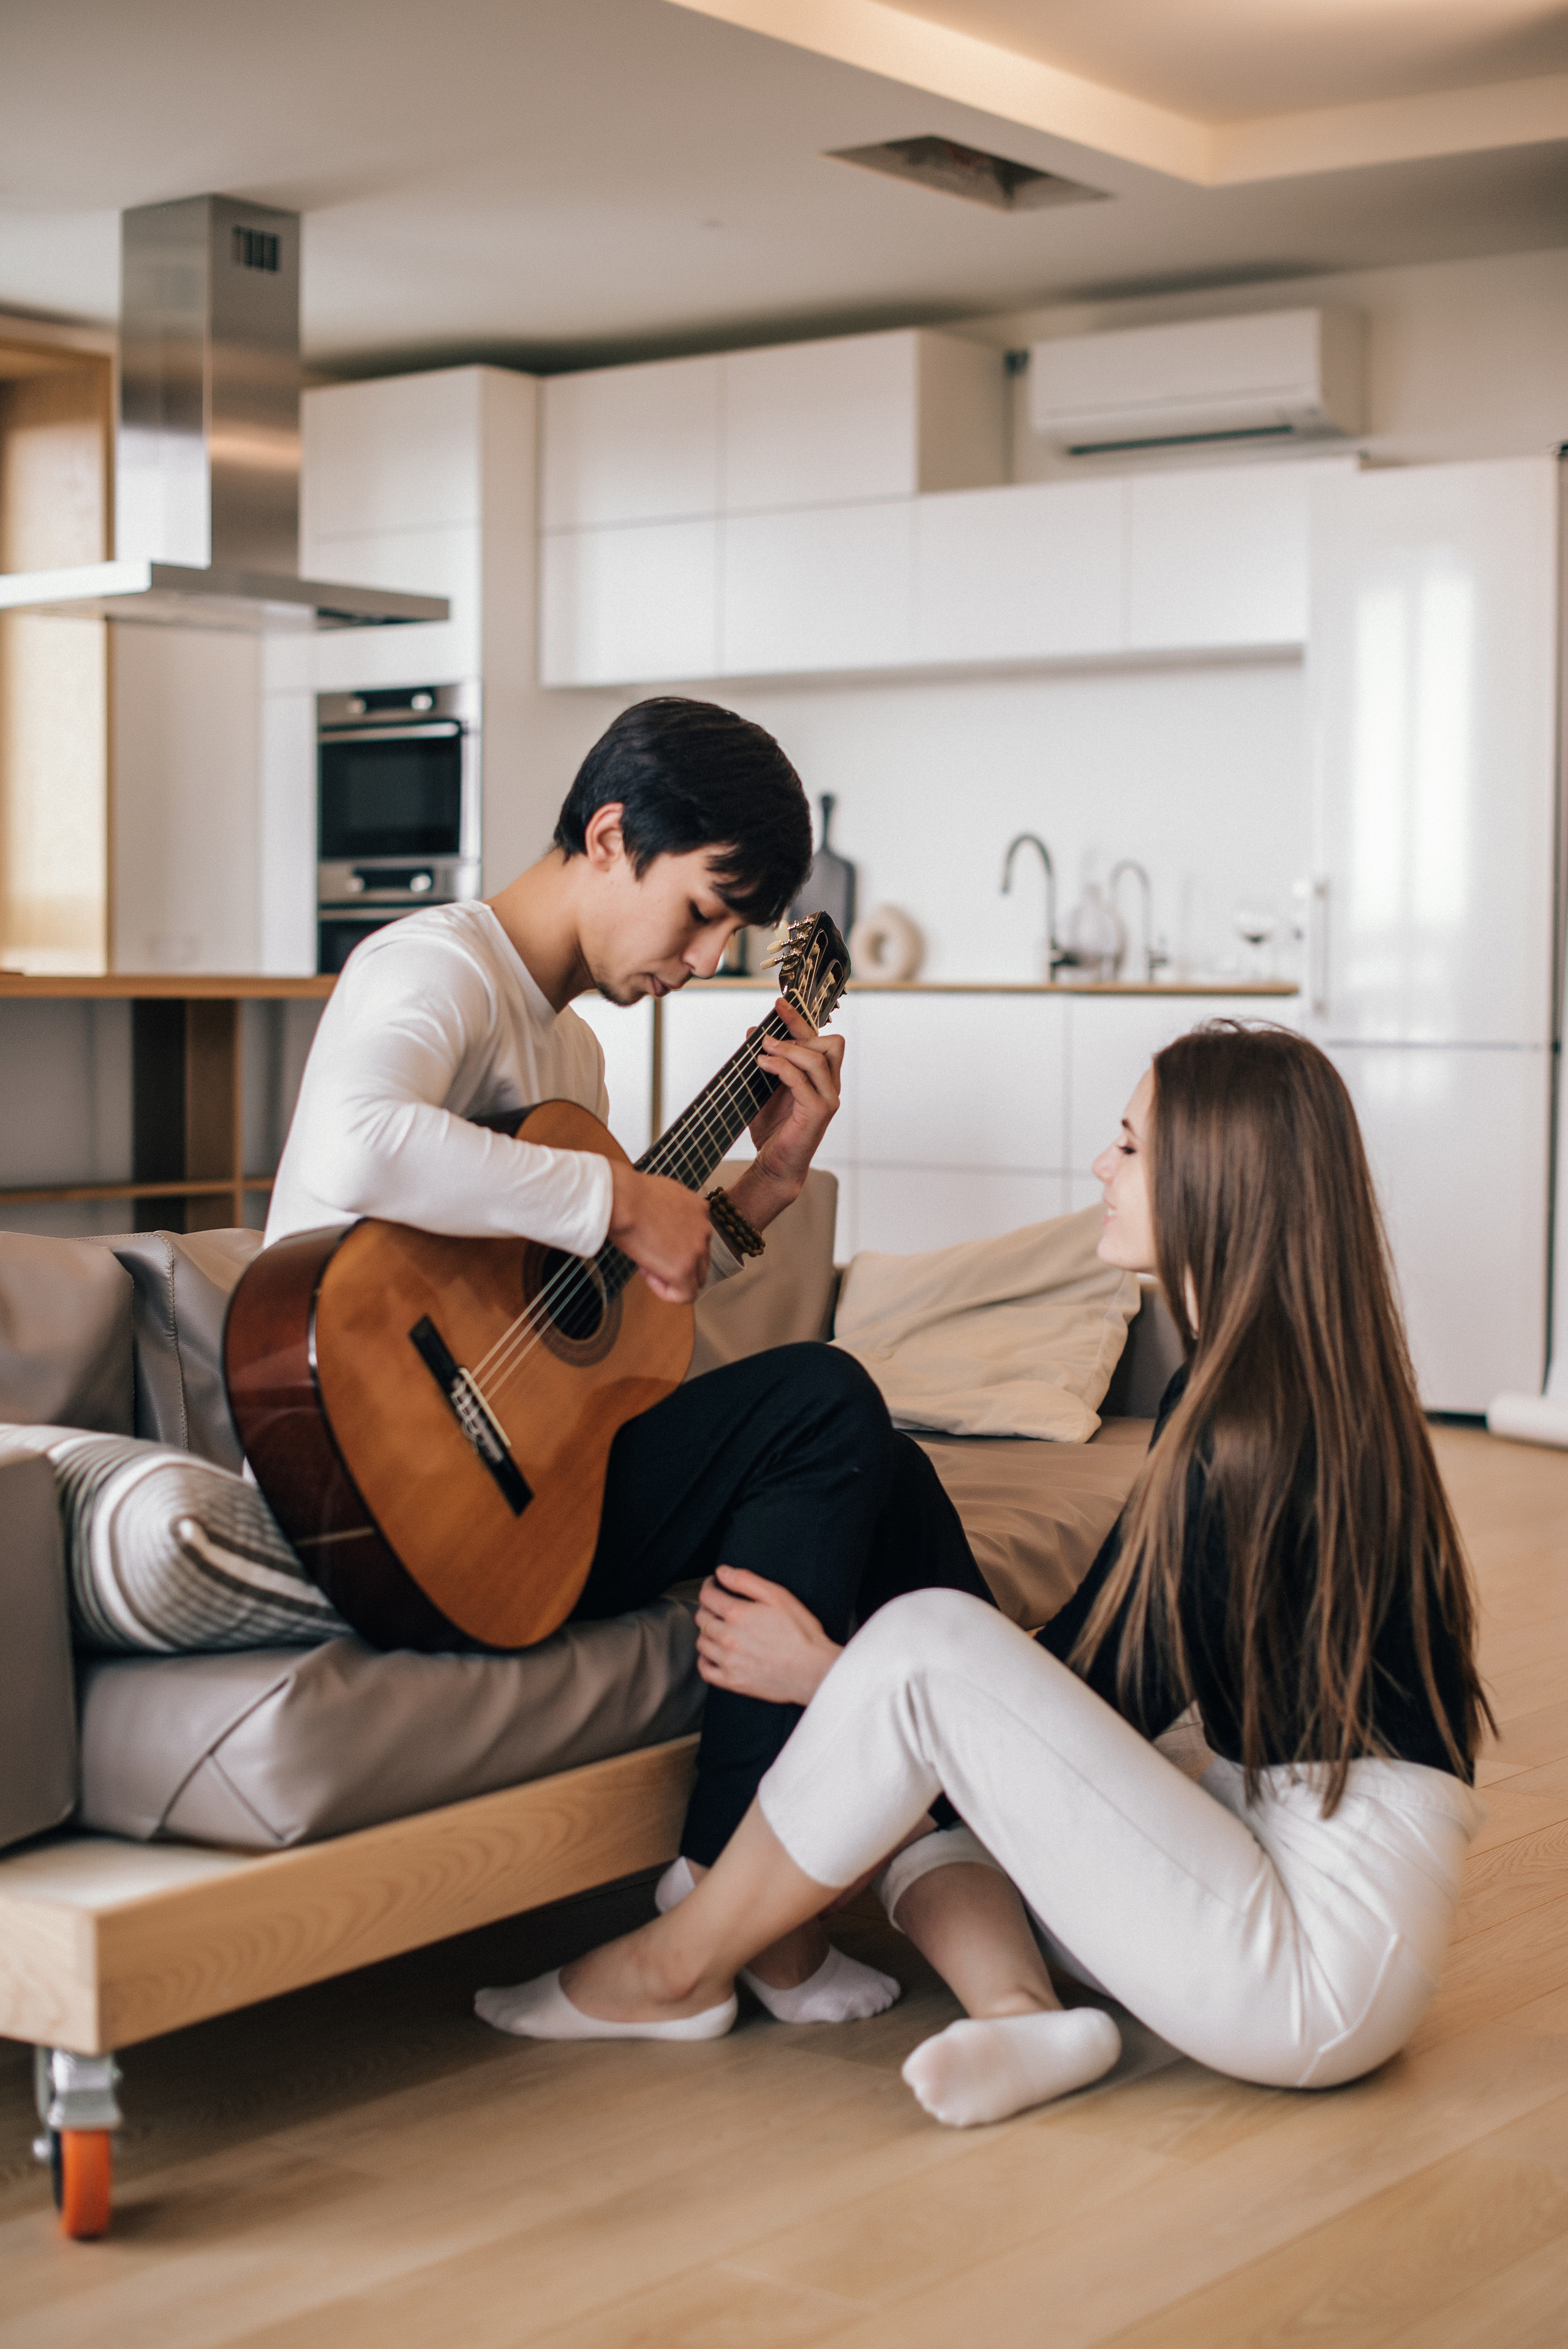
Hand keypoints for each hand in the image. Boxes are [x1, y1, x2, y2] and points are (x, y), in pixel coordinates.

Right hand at [607, 1161, 711, 1302]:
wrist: (621, 1199)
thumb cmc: (628, 1194)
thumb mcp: (659, 1197)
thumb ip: (668, 1214)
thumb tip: (659, 1226)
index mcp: (699, 1209)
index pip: (697, 1239)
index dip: (674, 1246)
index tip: (653, 1241)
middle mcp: (704, 1228)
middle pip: (701, 1261)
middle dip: (677, 1264)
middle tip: (649, 1256)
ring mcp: (697, 1249)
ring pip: (696, 1280)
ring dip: (672, 1278)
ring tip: (645, 1263)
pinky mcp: (684, 1268)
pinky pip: (685, 1295)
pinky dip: (666, 1292)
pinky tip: (648, 1275)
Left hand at [694, 1564, 842, 1704]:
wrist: (813, 1671)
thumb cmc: (802, 1634)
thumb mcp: (778, 1596)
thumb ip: (746, 1581)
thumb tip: (723, 1572)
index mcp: (737, 1614)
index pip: (707, 1596)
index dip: (708, 1586)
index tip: (713, 1585)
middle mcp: (728, 1638)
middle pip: (701, 1618)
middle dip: (707, 1607)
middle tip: (716, 1605)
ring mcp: (728, 1661)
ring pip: (701, 1643)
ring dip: (706, 1632)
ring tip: (717, 1628)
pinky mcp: (732, 1681)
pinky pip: (705, 1670)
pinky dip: (704, 1660)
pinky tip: (713, 1654)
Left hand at [726, 999, 843, 1233]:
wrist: (774, 1165)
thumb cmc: (772, 1130)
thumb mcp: (763, 1089)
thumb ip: (764, 1061)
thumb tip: (755, 1031)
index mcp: (820, 1078)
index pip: (821, 1039)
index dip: (801, 1019)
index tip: (779, 1003)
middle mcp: (830, 1086)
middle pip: (831, 1044)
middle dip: (800, 1031)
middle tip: (770, 1033)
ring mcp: (827, 1099)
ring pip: (819, 1059)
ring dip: (789, 1049)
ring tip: (763, 1049)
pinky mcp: (818, 1113)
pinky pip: (804, 1080)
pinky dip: (782, 1067)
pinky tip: (763, 1064)